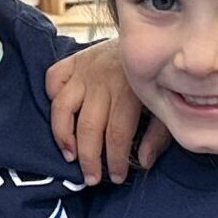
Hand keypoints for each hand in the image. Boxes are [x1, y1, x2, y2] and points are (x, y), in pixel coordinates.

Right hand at [45, 42, 166, 184]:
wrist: (150, 38)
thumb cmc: (157, 78)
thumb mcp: (165, 105)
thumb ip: (157, 134)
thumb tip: (143, 161)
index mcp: (130, 89)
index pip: (117, 133)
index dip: (114, 160)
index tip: (116, 177)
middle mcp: (103, 78)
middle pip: (88, 126)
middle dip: (89, 159)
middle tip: (91, 179)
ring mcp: (85, 68)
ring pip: (63, 107)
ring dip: (63, 136)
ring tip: (69, 156)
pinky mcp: (73, 60)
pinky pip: (53, 79)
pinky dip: (52, 97)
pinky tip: (62, 116)